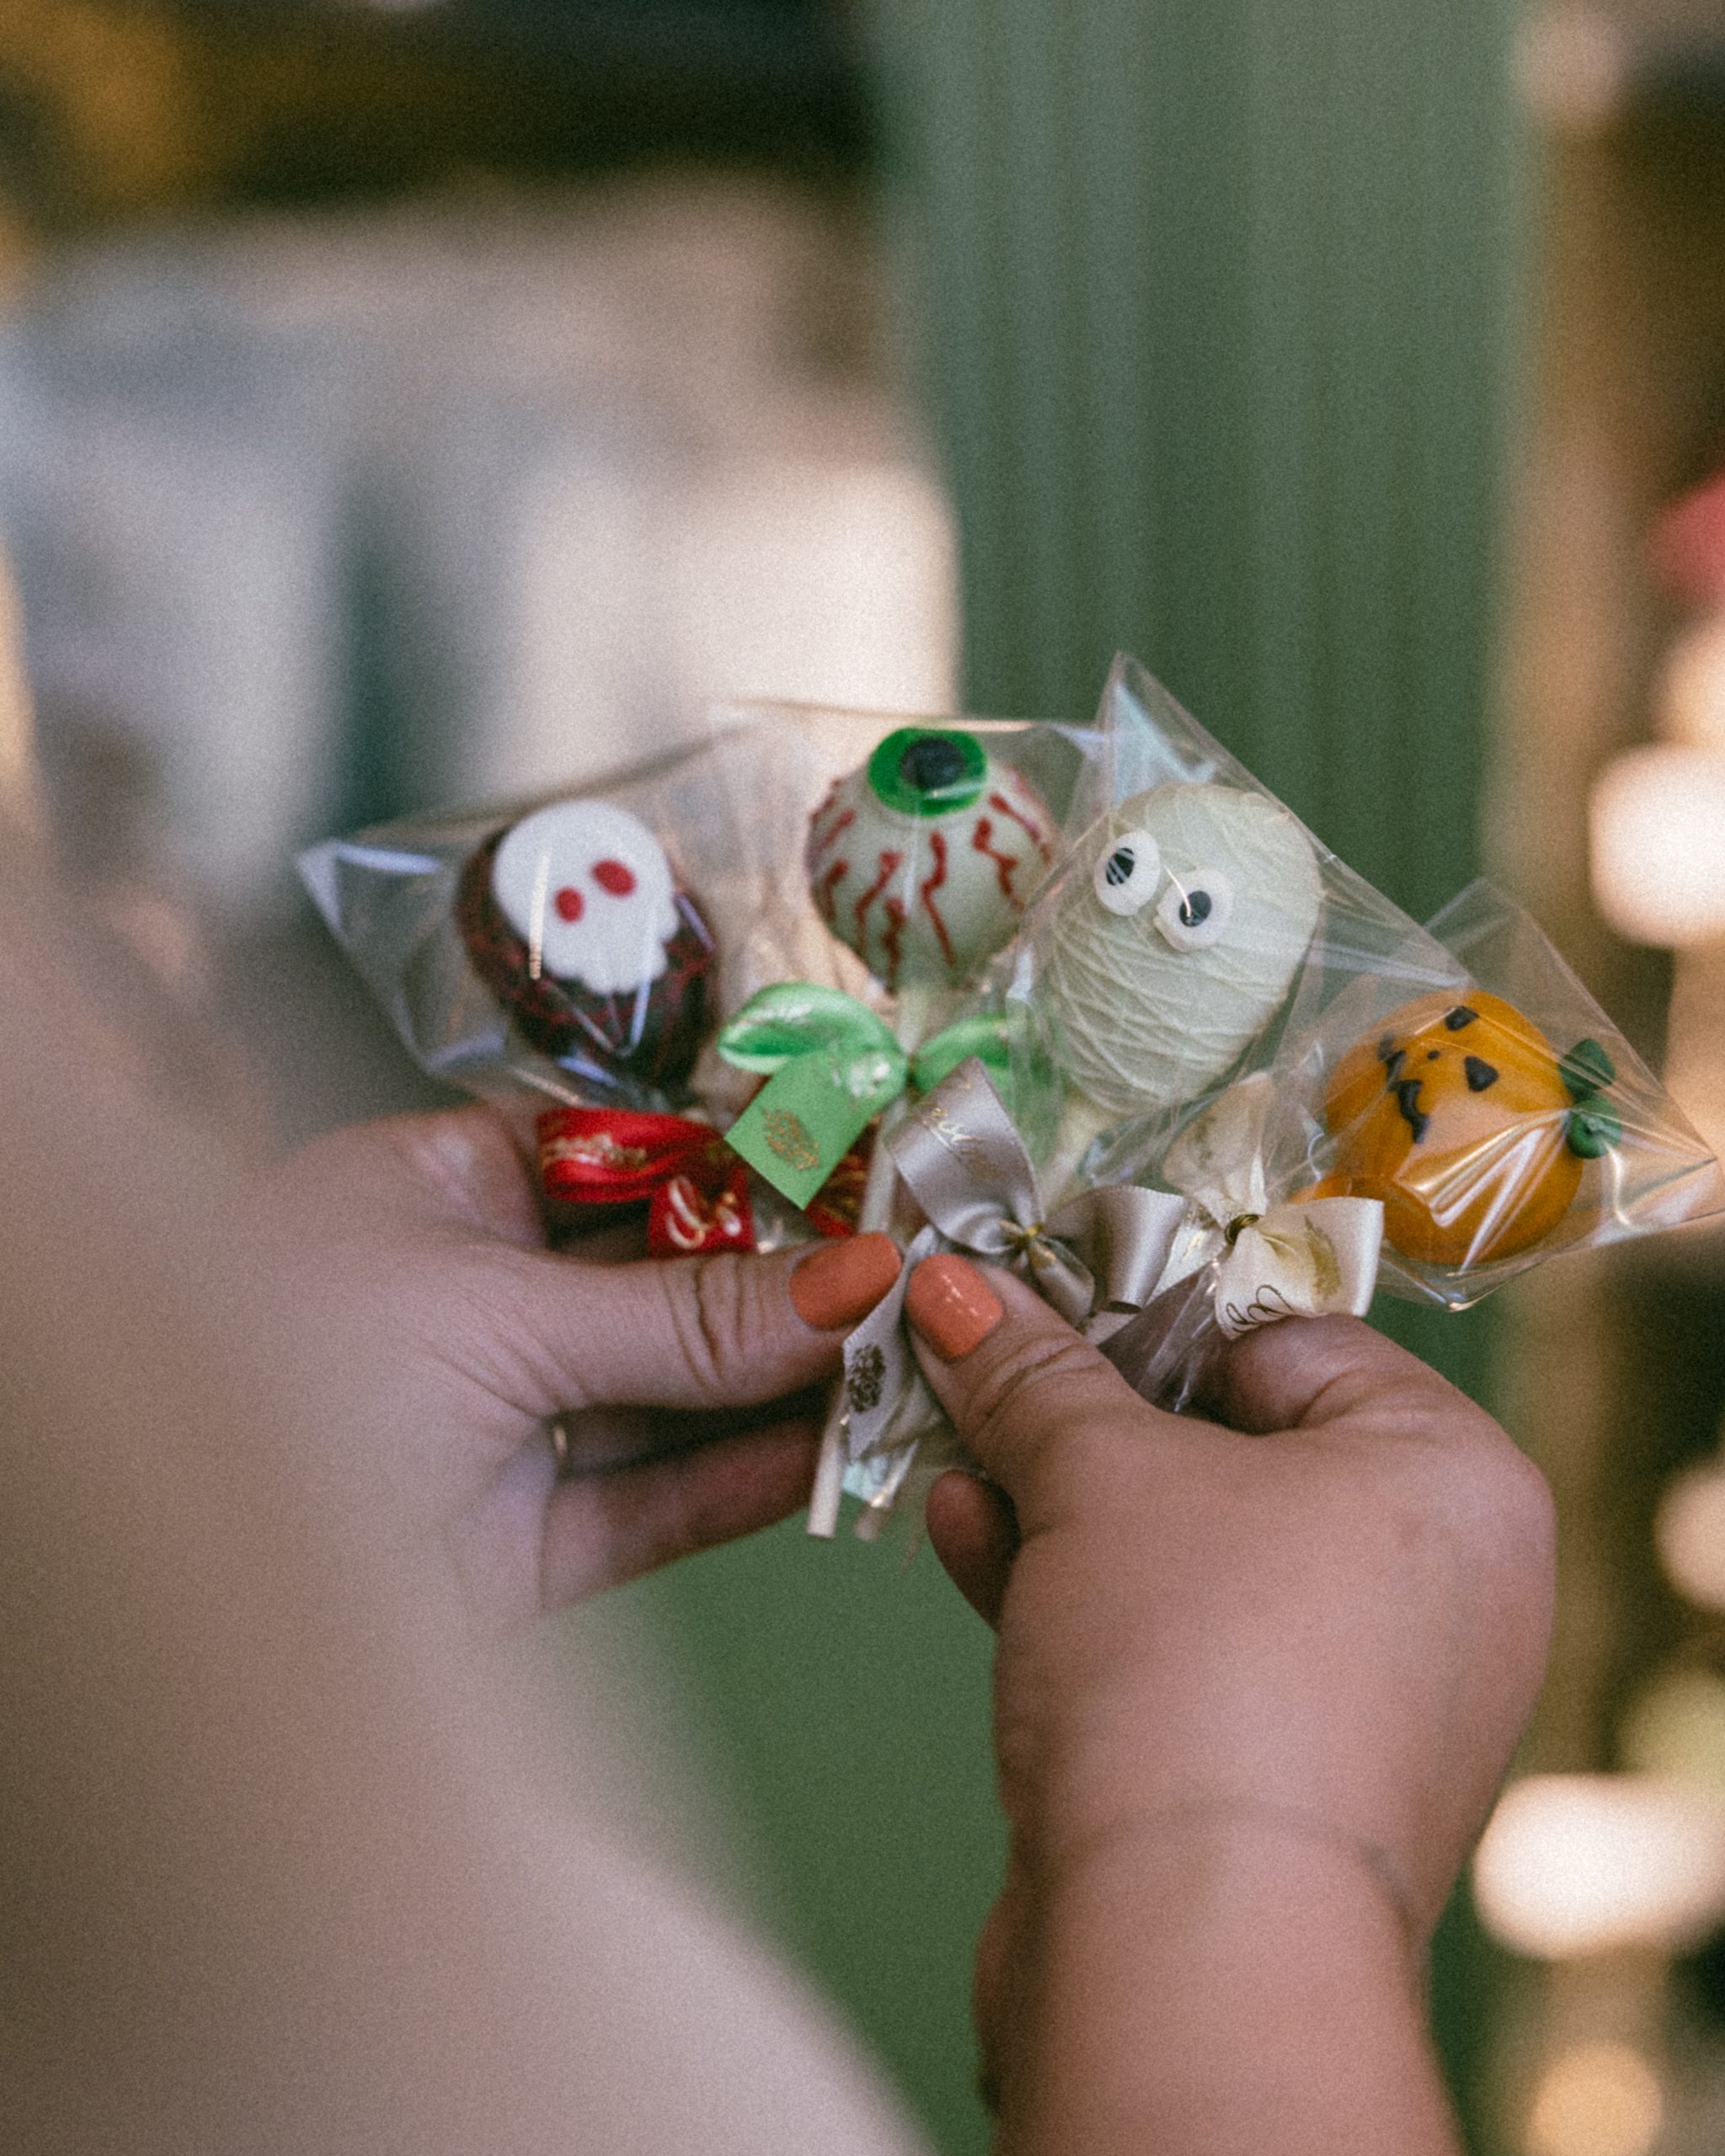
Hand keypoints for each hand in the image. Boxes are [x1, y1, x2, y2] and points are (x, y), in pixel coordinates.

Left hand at [268, 1107, 899, 1632]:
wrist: (176, 1618)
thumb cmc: (281, 1385)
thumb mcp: (488, 1316)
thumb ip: (682, 1316)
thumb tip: (855, 1278)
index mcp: (425, 1196)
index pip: (620, 1160)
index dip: (741, 1165)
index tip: (861, 1170)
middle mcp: (465, 1303)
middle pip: (660, 1283)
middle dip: (784, 1283)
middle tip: (916, 1274)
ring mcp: (495, 1431)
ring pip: (670, 1399)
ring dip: (786, 1386)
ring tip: (911, 1363)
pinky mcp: (520, 1552)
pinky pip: (657, 1504)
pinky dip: (749, 1482)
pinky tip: (841, 1453)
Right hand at [905, 1256, 1553, 2154]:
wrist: (1191, 1951)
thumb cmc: (1199, 1669)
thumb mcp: (1099, 1475)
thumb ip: (1031, 1373)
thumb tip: (957, 1288)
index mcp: (1451, 1475)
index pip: (1293, 1338)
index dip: (1157, 1310)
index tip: (1049, 1290)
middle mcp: (1435, 1583)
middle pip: (1230, 1446)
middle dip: (1085, 1414)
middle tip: (984, 1359)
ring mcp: (1358, 1691)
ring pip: (1185, 1551)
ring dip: (1055, 1498)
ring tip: (950, 1441)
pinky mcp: (1270, 1773)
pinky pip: (1169, 1643)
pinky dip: (1073, 1589)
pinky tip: (965, 1533)